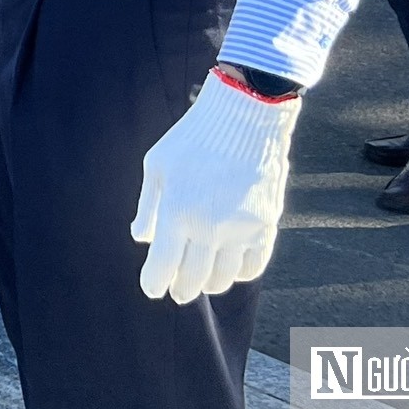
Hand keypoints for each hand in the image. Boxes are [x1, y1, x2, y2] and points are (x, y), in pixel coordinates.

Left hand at [131, 70, 298, 302]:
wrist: (245, 116)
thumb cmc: (193, 138)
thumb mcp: (157, 166)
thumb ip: (148, 207)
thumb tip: (142, 238)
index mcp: (178, 211)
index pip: (163, 265)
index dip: (154, 283)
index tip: (152, 288)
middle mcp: (210, 226)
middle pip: (193, 278)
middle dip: (180, 289)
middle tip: (175, 292)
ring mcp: (242, 228)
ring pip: (224, 277)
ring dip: (209, 284)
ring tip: (200, 280)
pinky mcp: (267, 224)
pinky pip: (254, 266)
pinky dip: (239, 274)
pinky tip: (228, 268)